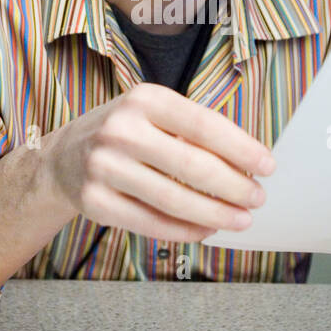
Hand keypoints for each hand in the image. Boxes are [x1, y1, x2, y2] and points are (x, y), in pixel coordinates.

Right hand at [40, 83, 274, 242]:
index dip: (241, 148)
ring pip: (173, 199)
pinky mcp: (94, 202)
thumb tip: (250, 161)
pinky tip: (206, 230)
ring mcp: (103, 167)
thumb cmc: (125, 133)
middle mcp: (121, 130)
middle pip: (192, 165)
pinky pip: (150, 222)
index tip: (268, 167)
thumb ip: (195, 130)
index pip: (204, 125)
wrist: (62, 158)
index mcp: (144, 99)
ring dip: (215, 214)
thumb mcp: (154, 113)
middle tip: (257, 198)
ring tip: (240, 219)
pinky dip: (185, 231)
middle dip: (233, 186)